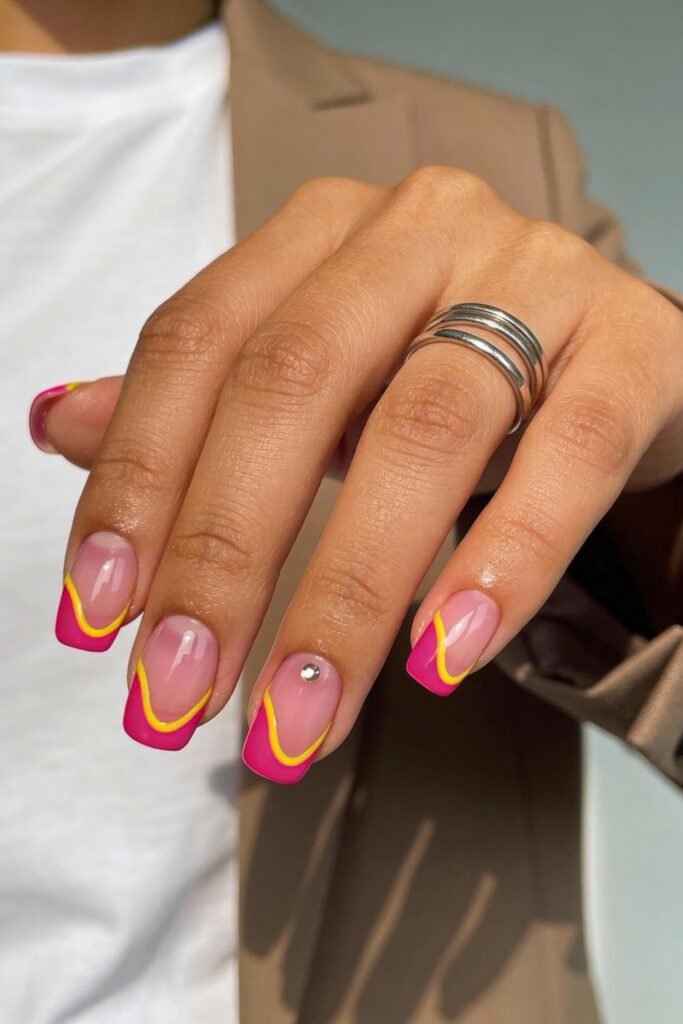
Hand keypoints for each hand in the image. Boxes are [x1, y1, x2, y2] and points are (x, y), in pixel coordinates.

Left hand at [33, 168, 682, 777]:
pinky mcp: (632, 349)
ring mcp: (536, 279)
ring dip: (348, 591)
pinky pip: (566, 456)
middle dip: (224, 554)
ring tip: (303, 713)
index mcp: (323, 233)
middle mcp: (422, 231)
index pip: (199, 342)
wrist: (609, 353)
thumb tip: (58, 425)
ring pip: (423, 431)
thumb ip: (197, 402)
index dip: (137, 478)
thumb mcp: (316, 380)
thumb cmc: (443, 368)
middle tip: (180, 691)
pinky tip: (443, 656)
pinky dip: (500, 561)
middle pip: (295, 384)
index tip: (100, 611)